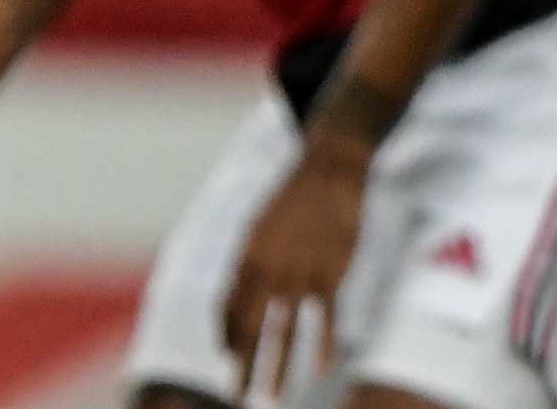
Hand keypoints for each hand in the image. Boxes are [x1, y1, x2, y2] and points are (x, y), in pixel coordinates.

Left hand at [224, 135, 368, 397]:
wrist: (329, 169)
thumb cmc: (290, 200)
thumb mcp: (257, 228)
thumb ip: (245, 265)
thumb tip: (232, 303)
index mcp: (245, 258)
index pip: (226, 310)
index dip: (225, 338)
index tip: (228, 358)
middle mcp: (268, 270)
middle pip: (250, 329)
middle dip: (241, 367)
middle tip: (235, 398)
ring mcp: (300, 273)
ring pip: (285, 331)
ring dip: (277, 368)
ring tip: (272, 398)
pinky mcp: (331, 272)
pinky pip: (324, 317)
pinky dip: (323, 344)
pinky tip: (321, 369)